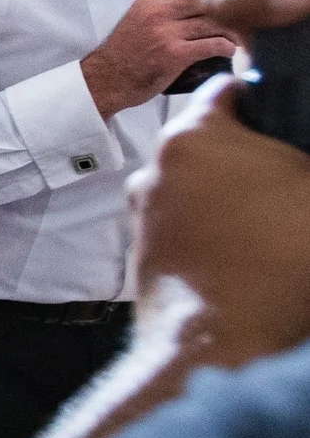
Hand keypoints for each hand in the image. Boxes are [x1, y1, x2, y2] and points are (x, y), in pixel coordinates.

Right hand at [80, 0, 236, 116]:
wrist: (104, 82)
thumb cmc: (123, 56)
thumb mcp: (138, 22)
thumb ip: (164, 13)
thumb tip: (199, 7)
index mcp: (150, 2)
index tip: (231, 3)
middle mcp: (158, 13)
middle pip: (208, 3)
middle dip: (231, 11)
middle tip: (244, 20)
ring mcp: (166, 34)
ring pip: (214, 23)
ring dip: (233, 30)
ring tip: (240, 37)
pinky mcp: (174, 55)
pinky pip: (211, 45)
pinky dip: (226, 47)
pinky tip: (229, 51)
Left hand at [130, 77, 309, 356]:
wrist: (219, 347)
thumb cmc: (278, 263)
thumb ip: (304, 163)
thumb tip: (297, 170)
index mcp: (195, 137)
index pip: (231, 90)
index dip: (270, 100)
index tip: (294, 120)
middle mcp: (155, 170)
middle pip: (217, 143)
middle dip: (258, 156)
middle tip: (296, 179)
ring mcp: (143, 215)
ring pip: (202, 187)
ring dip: (238, 197)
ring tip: (282, 222)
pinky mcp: (144, 256)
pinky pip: (188, 227)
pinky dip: (218, 232)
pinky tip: (254, 254)